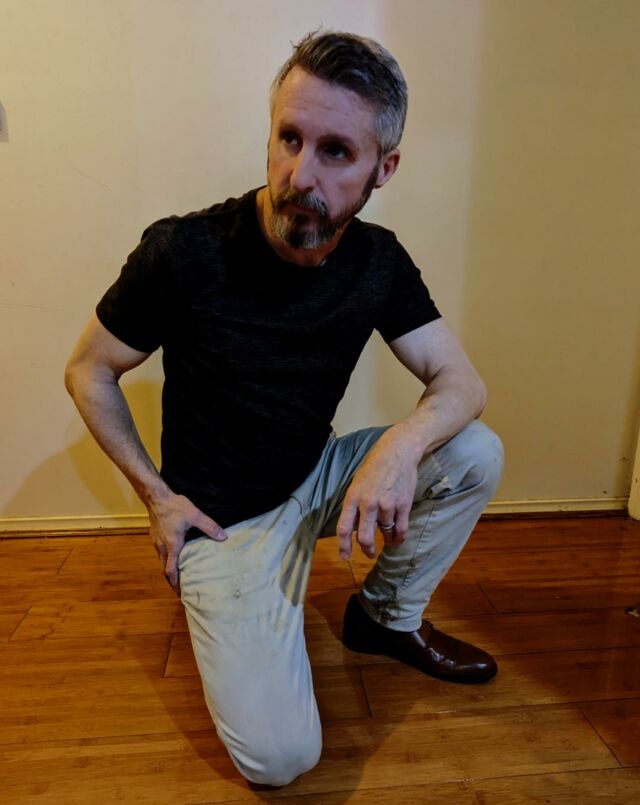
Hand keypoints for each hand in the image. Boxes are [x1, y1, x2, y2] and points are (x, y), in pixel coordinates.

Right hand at [148, 491, 226, 595]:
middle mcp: (162, 547)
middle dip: (172, 580)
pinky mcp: (154, 536)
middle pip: (165, 569)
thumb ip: (210, 527)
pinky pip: (160, 553)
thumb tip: (223, 537)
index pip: (171, 571)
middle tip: (180, 588)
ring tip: (178, 575)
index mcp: (172, 546)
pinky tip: (173, 555)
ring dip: (169, 570)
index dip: (175, 584)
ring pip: (161, 561)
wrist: (156, 496)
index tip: (180, 593)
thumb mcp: (195, 515)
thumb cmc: (175, 506)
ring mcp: (156, 541)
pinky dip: (166, 559)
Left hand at [336, 427, 420, 560]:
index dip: (343, 545)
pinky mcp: (403, 505)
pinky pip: (401, 529)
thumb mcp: (357, 483)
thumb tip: (353, 528)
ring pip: (385, 533)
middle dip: (367, 549)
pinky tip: (397, 540)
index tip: (345, 556)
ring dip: (386, 540)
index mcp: (353, 497)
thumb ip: (355, 505)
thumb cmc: (374, 467)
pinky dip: (399, 538)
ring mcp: (387, 505)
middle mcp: (368, 503)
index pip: (344, 527)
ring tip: (387, 540)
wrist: (398, 452)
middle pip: (365, 537)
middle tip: (369, 553)